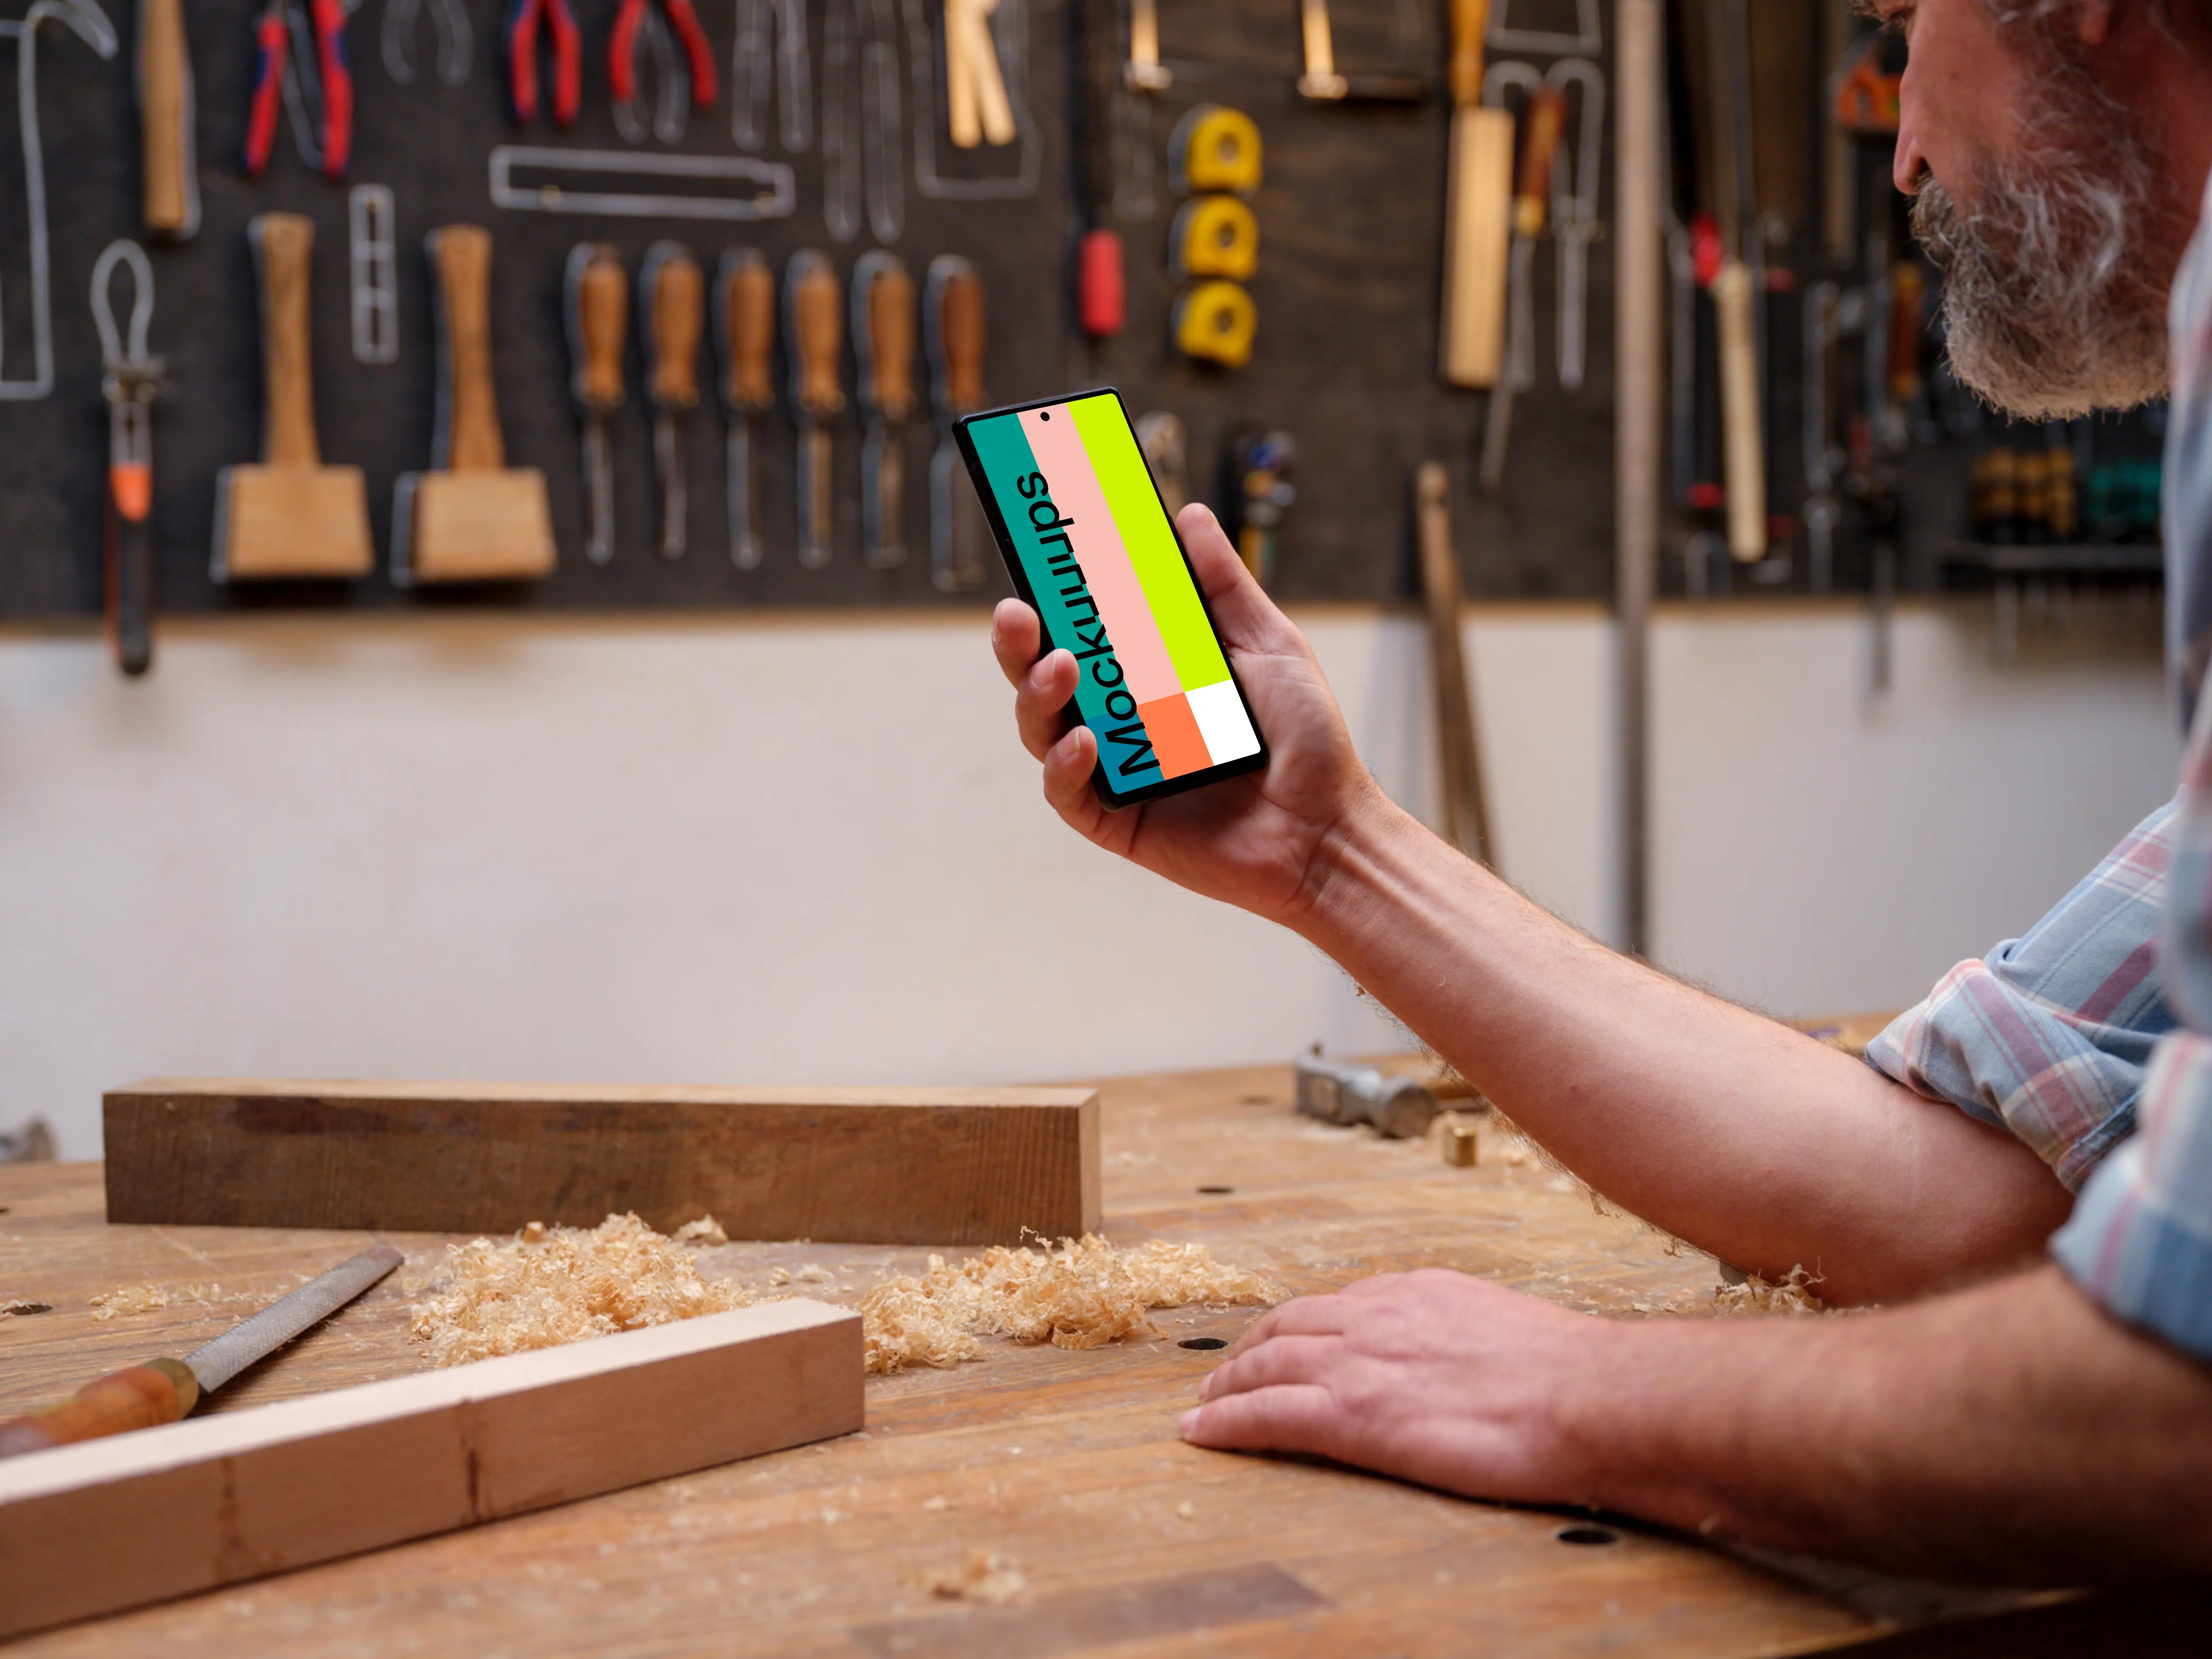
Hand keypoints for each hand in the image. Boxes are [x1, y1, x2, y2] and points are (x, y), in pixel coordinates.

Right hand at [989, 503, 1386, 925]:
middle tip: (1017, 612)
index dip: (1052, 594)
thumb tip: (1188, 517)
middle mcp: (1122, 718)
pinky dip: (1065, 765)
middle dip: (1018, 642)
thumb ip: (1222, 585)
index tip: (1036, 550)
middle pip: (1043, 675)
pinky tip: (1087, 741)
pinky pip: (1067, 793)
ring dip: (1038, 693)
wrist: (1328, 824)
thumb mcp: (1269, 644)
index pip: (1084, 628)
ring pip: (1042, 730)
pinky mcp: (1116, 821)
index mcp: (1148, 674)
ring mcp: (1114, 770)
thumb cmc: (1305, 740)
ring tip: (1063, 666)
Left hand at [1179, 1269, 1614, 1507]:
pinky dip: (1225, 1420)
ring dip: (1227, 1383)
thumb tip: (1461, 1352)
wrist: (1589, 1397)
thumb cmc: (1569, 1374)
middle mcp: (1379, 1316)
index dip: (1299, 1326)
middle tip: (1225, 1371)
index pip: (1337, 1304)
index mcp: (1418, 1293)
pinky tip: (1200, 1430)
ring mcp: (1362, 1364)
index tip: (1283, 1343)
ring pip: (1267, 1364)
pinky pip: (1267, 1414)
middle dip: (1250, 1348)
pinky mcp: (1355, 1416)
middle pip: (1288, 1326)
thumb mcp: (1504, 1325)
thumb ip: (1463, 1331)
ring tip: (1205, 1401)